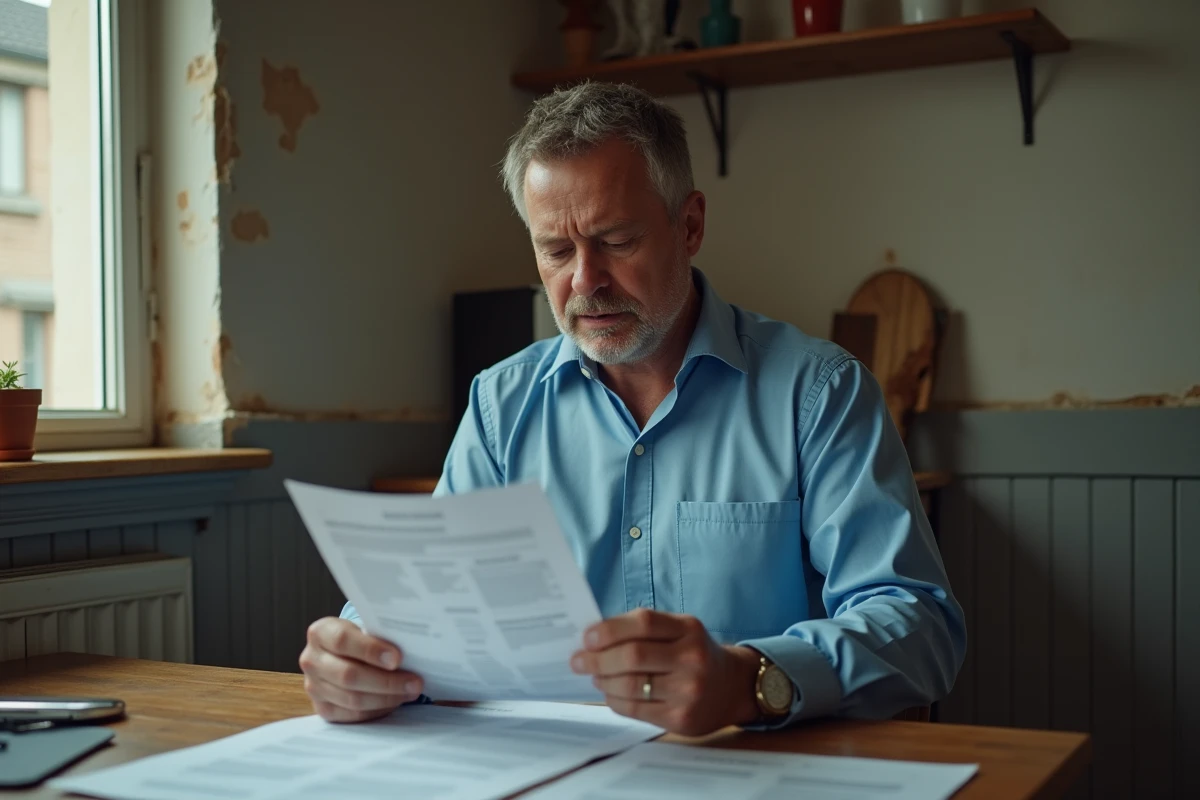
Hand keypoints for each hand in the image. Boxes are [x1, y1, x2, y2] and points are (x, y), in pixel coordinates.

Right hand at [299, 617, 423, 722]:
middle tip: (415, 682)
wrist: (341, 654)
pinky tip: (395, 701)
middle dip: (386, 681)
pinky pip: (352, 715)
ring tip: (411, 692)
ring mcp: (314, 687)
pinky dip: (377, 710)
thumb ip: (380, 635)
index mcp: (320, 633)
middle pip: (348, 675)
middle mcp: (311, 660)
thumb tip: (413, 648)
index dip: (371, 650)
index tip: (397, 658)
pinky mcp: (322, 708)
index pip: (342, 640)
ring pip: (352, 699)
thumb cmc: (361, 638)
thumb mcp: (365, 628)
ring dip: (386, 698)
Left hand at [569, 609, 762, 735]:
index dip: (610, 629)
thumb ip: (643, 629)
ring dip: (603, 680)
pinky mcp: (680, 718)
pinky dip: (614, 700)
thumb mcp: (680, 630)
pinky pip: (634, 709)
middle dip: (598, 658)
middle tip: (578, 660)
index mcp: (689, 629)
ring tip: (594, 676)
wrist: (732, 687)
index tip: (587, 637)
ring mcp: (687, 691)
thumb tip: (594, 636)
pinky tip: (609, 692)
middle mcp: (692, 659)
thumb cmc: (694, 654)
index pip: (644, 622)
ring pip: (630, 686)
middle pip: (633, 656)